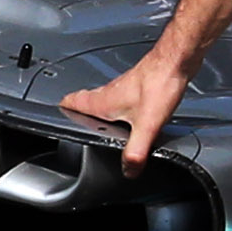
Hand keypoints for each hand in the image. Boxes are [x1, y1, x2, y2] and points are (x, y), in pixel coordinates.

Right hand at [62, 43, 194, 165]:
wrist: (176, 60)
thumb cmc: (159, 82)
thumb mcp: (147, 124)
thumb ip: (136, 150)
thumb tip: (128, 170)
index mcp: (103, 102)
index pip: (70, 102)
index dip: (60, 111)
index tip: (55, 118)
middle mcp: (109, 92)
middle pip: (85, 102)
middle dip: (79, 113)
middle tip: (78, 125)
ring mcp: (123, 87)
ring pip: (103, 99)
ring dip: (101, 111)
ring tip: (105, 124)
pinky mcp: (138, 85)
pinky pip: (122, 98)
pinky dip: (121, 108)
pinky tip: (134, 115)